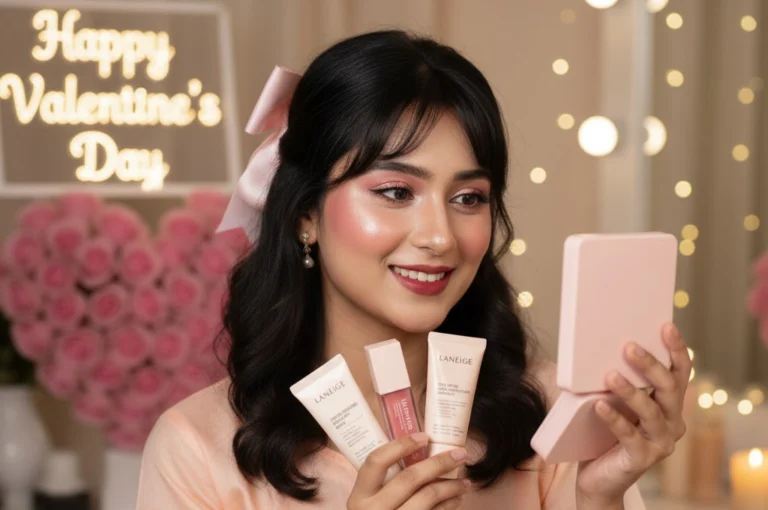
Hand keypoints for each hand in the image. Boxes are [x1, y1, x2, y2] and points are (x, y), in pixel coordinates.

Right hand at [347, 432, 471, 509]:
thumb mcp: (369, 501)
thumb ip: (384, 482)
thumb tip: (419, 453)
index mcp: (359, 496)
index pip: (377, 461)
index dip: (401, 445)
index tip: (424, 436)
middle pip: (410, 478)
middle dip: (439, 462)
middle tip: (460, 454)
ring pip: (428, 497)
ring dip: (451, 486)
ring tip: (464, 482)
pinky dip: (448, 505)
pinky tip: (455, 499)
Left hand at [575, 323, 691, 505]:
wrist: (598, 476)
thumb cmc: (604, 431)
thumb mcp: (612, 400)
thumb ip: (616, 378)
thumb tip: (600, 344)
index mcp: (669, 404)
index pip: (679, 373)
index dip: (675, 349)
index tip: (666, 326)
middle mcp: (672, 422)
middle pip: (668, 388)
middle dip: (650, 365)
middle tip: (628, 346)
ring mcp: (660, 443)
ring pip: (651, 412)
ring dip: (631, 391)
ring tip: (610, 375)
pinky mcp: (642, 459)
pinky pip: (629, 436)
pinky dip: (614, 419)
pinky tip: (598, 406)